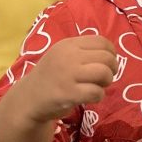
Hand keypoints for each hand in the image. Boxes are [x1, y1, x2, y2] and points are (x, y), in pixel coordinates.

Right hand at [0, 35, 118, 141]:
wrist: (28, 99)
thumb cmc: (52, 76)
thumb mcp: (64, 56)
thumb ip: (84, 52)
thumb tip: (113, 55)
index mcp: (68, 44)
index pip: (102, 42)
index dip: (111, 53)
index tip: (107, 63)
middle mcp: (68, 56)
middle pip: (106, 57)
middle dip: (111, 69)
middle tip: (103, 78)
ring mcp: (67, 74)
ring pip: (104, 72)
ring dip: (107, 82)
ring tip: (98, 87)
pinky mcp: (68, 93)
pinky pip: (96, 92)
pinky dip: (99, 96)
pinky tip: (91, 97)